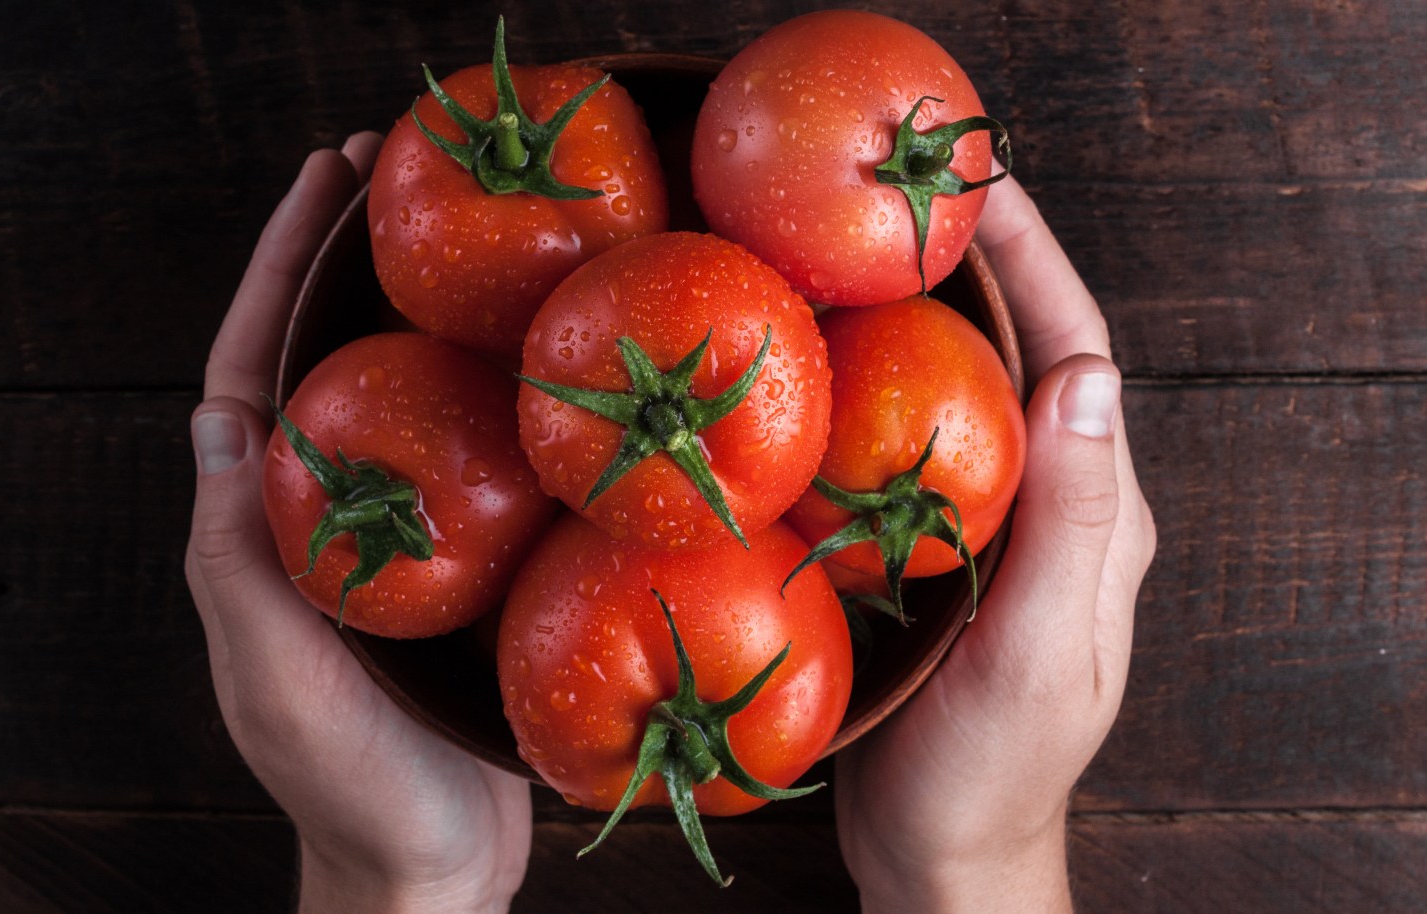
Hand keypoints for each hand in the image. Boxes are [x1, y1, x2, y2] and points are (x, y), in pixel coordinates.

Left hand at [184, 136, 531, 913]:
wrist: (432, 863)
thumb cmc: (350, 784)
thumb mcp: (277, 676)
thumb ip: (238, 561)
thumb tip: (218, 418)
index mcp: (260, 530)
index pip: (253, 371)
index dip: (280, 271)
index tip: (323, 183)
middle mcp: (318, 517)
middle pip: (325, 361)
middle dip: (348, 262)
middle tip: (398, 171)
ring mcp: (390, 537)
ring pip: (399, 400)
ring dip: (422, 312)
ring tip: (473, 236)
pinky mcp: (458, 565)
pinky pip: (466, 458)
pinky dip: (490, 395)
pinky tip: (538, 361)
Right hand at [834, 176, 1157, 912]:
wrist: (943, 847)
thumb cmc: (989, 769)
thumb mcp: (1037, 651)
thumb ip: (1069, 523)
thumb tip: (1087, 376)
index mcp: (1096, 517)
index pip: (1078, 356)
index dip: (1037, 262)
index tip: (984, 183)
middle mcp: (1055, 505)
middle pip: (1026, 354)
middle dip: (981, 264)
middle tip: (909, 192)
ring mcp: (996, 526)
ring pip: (969, 391)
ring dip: (931, 314)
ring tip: (864, 248)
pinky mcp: (939, 549)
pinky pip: (918, 443)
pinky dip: (884, 384)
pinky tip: (832, 362)